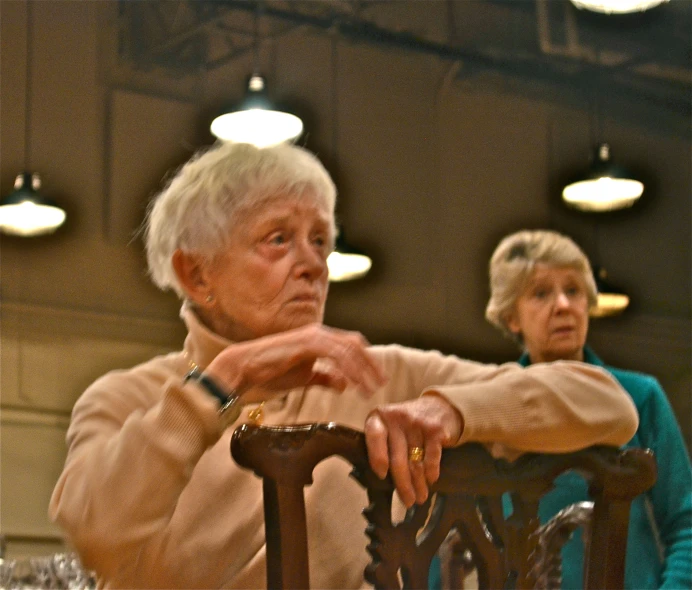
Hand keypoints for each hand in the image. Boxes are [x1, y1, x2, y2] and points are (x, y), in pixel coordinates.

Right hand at [203, 323, 387, 402]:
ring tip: (370, 389)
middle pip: (355, 344)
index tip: (378, 380)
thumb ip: (324, 378)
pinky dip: (348, 369)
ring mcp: (313, 335)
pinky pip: (335, 354)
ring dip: (362, 370)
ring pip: (348, 349)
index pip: (351, 347)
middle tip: (382, 383)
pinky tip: (353, 384)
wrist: (245, 369)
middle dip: (371, 364)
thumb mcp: (304, 378)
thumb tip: (344, 385)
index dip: (367, 361)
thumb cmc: (271, 373)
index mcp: (320, 339)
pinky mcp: (306, 343)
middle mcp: (319, 333)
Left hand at [364, 395, 462, 507]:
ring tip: (420, 498)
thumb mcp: (390, 427)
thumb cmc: (407, 425)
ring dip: (418, 483)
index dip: (377, 457)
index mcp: (379, 417)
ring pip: (415, 461)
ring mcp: (417, 423)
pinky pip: (432, 456)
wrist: (439, 406)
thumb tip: (381, 481)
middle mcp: (397, 418)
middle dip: (403, 483)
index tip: (382, 475)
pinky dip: (431, 471)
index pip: (374, 437)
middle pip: (397, 457)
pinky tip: (431, 480)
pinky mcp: (435, 429)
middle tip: (407, 501)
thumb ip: (383, 445)